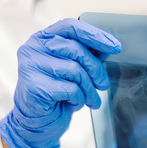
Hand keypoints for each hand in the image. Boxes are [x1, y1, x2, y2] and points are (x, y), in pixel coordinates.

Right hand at [0, 18, 120, 147]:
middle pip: (76, 49)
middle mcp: (33, 47)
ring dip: (89, 89)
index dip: (95, 35)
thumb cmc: (56, 93)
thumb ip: (87, 55)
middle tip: (103, 84)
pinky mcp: (33, 85)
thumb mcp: (74, 70)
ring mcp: (30, 65)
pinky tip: (74, 104)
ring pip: (74, 70)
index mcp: (43, 38)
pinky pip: (70, 89)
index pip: (71, 26)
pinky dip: (78, 99)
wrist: (37, 121)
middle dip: (96, 69)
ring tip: (89, 99)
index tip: (115, 46)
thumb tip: (108, 46)